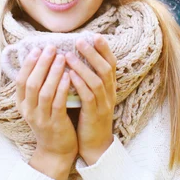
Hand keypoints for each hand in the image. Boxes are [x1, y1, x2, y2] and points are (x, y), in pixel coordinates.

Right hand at [16, 44, 78, 160]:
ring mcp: (41, 118)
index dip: (29, 64)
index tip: (37, 48)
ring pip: (44, 92)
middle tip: (50, 48)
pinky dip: (62, 88)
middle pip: (31, 83)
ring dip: (52, 73)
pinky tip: (69, 75)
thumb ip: (38, 86)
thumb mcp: (38, 104)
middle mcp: (28, 111)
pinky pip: (58, 103)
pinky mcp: (55, 124)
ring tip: (61, 57)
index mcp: (22, 104)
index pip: (21, 80)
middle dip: (41, 64)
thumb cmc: (50, 120)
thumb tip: (42, 59)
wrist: (56, 150)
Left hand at [65, 34, 116, 164]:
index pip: (111, 63)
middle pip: (106, 68)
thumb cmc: (89, 115)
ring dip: (83, 67)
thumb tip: (75, 56)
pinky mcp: (95, 115)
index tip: (94, 35)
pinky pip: (89, 97)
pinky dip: (79, 85)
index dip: (104, 49)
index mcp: (109, 87)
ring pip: (97, 81)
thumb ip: (87, 78)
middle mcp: (110, 93)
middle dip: (93, 53)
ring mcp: (104, 104)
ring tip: (69, 55)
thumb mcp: (92, 95)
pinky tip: (69, 76)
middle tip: (80, 41)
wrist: (94, 144)